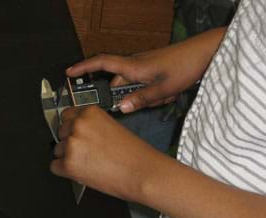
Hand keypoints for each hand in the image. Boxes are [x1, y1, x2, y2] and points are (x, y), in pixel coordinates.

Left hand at [50, 105, 165, 200]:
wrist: (142, 172)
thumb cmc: (134, 153)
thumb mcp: (113, 128)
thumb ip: (93, 125)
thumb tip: (79, 131)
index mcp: (90, 113)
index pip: (67, 115)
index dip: (73, 126)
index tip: (76, 132)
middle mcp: (79, 125)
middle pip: (61, 131)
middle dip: (70, 141)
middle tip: (85, 150)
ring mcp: (72, 144)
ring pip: (57, 149)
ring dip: (68, 156)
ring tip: (88, 162)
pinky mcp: (68, 164)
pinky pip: (55, 166)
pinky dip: (65, 170)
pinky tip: (82, 171)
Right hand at [67, 29, 225, 112]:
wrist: (203, 54)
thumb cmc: (183, 67)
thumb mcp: (162, 88)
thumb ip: (141, 99)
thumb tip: (122, 109)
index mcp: (132, 66)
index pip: (101, 63)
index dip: (83, 67)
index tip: (69, 73)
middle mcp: (135, 65)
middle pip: (122, 85)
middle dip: (133, 97)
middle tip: (151, 99)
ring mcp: (145, 68)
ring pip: (137, 88)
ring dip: (149, 96)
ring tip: (167, 94)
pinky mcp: (153, 71)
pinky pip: (147, 86)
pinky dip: (156, 93)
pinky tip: (169, 93)